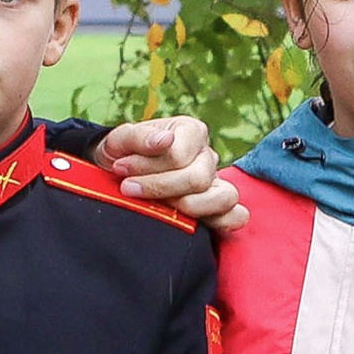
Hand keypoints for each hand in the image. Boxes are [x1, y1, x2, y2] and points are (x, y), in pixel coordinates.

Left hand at [95, 116, 246, 231]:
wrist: (116, 176)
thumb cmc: (122, 154)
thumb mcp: (120, 139)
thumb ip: (139, 137)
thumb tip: (165, 140)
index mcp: (190, 131)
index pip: (179, 154)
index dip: (148, 166)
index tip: (121, 170)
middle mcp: (207, 156)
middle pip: (198, 178)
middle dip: (160, 188)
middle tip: (129, 188)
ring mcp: (216, 182)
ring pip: (224, 197)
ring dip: (186, 207)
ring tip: (159, 206)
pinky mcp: (217, 208)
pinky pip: (236, 216)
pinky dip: (220, 221)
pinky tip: (189, 222)